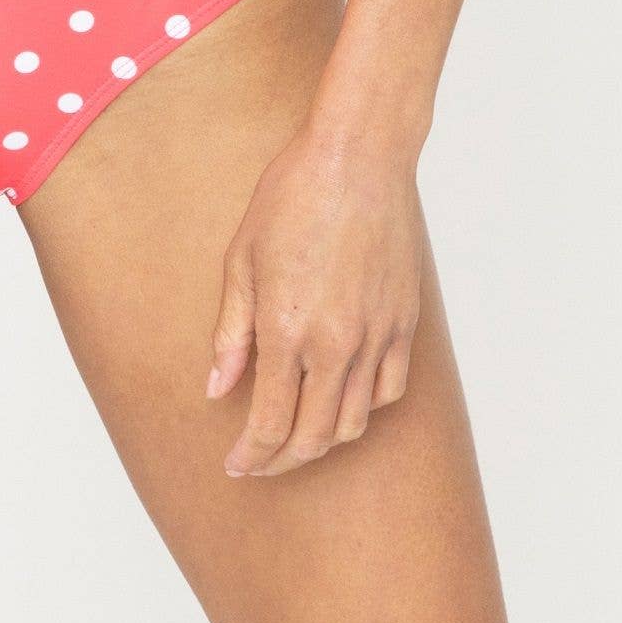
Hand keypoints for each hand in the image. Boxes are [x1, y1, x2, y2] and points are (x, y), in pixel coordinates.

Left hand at [206, 121, 423, 478]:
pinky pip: (388, 390)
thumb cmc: (292, 195)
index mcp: (287, 330)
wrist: (358, 156)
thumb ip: (230, 333)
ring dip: (323, 441)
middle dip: (281, 461)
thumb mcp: (241, 259)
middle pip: (312, 437)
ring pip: (353, 423)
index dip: (250, 455)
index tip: (236, 466)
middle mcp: (336, 344)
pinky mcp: (404, 323)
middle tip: (259, 463)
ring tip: (297, 435)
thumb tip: (217, 389)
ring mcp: (376, 336)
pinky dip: (363, 408)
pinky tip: (342, 399)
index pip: (268, 423)